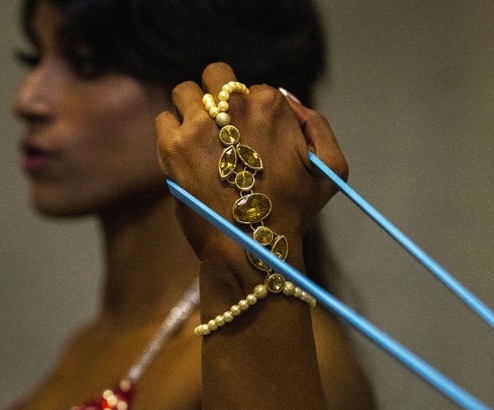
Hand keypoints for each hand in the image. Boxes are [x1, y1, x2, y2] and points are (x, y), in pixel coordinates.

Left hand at [155, 62, 347, 265]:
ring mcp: (201, 125)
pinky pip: (163, 119)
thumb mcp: (330, 168)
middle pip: (216, 76)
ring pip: (184, 92)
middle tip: (219, 129)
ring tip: (197, 139)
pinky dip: (170, 133)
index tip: (250, 141)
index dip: (251, 115)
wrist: (255, 247)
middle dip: (216, 98)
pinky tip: (183, 155)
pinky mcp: (173, 146)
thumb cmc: (294, 212)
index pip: (253, 90)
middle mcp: (235, 107)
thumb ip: (318, 125)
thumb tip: (288, 97)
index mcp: (273, 105)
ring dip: (189, 110)